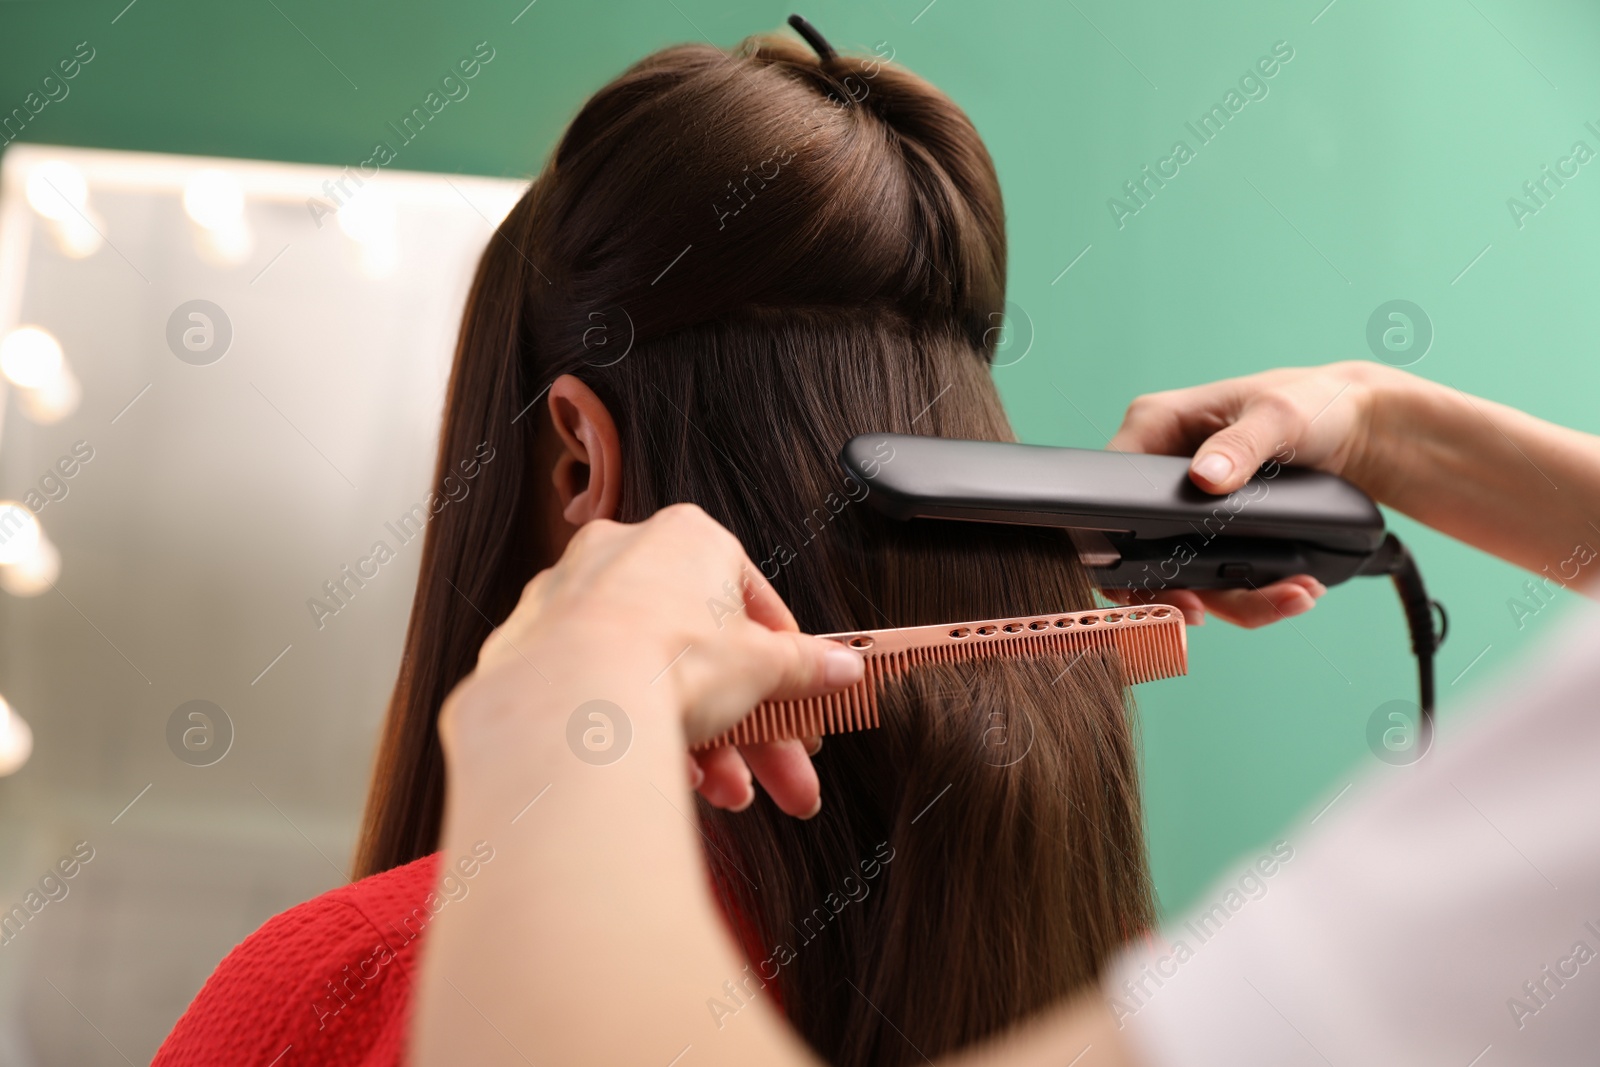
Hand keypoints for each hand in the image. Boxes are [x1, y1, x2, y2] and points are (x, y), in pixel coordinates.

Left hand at [443, 503, 863, 816]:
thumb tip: (842, 667)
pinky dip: (642, 736)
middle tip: (786, 774)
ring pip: (654, 680)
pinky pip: (604, 695)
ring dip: (706, 744)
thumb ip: (804, 665)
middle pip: (704, 653)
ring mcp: (572, 604)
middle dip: (753, 725)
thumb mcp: (762, 665)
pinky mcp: (533, 652)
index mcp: (686, 539)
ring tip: (734, 794)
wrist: (570, 699)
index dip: (787, 665)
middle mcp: (623, 557)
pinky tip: (674, 780)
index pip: (752, 602)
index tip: (803, 705)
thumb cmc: (665, 656)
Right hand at [1106, 361, 1388, 627]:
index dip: (1117, 538)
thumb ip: (1240, 445)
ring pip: (1184, 574)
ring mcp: (1187, 509)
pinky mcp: (1215, 535)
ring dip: (1235, 601)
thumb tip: (1205, 477)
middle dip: (1177, 588)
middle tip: (1201, 613)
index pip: (1110, 488)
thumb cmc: (1312, 401)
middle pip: (1140, 547)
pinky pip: (1219, 579)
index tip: (1151, 574)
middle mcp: (1161, 471)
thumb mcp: (1278, 415)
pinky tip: (1292, 591)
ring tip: (1291, 596)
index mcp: (1155, 427)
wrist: (1359, 429)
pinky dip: (1257, 595)